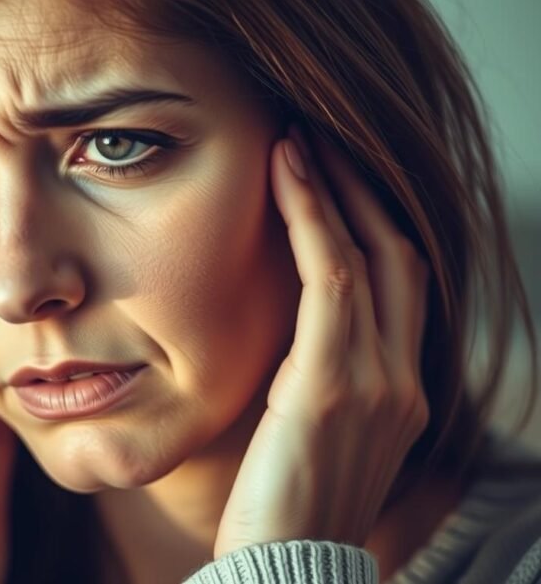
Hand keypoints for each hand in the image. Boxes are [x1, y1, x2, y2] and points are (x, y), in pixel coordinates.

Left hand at [212, 125, 430, 558]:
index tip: (332, 179)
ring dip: (334, 189)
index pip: (400, 285)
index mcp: (398, 394)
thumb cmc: (281, 510)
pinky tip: (289, 176)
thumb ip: (316, 385)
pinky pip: (333, 279)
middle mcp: (401, 381)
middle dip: (359, 191)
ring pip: (369, 255)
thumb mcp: (311, 439)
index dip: (371, 223)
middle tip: (319, 141)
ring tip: (297, 141)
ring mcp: (377, 383)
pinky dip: (313, 218)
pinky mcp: (333, 386)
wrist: (283, 572)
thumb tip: (288, 341)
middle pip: (397, 256)